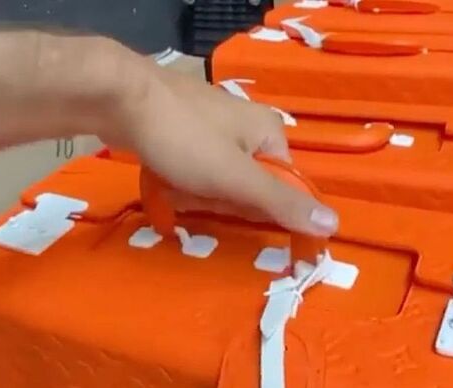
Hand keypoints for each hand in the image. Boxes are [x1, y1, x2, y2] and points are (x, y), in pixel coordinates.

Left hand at [109, 60, 338, 237]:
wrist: (119, 97)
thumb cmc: (185, 139)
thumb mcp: (237, 179)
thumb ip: (282, 203)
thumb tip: (333, 226)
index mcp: (270, 133)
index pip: (283, 188)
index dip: (261, 210)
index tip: (231, 210)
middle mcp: (248, 127)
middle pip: (250, 187)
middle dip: (223, 201)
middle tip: (196, 194)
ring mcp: (215, 127)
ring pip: (221, 182)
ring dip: (199, 194)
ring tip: (176, 186)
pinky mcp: (186, 131)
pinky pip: (197, 170)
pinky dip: (183, 182)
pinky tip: (166, 181)